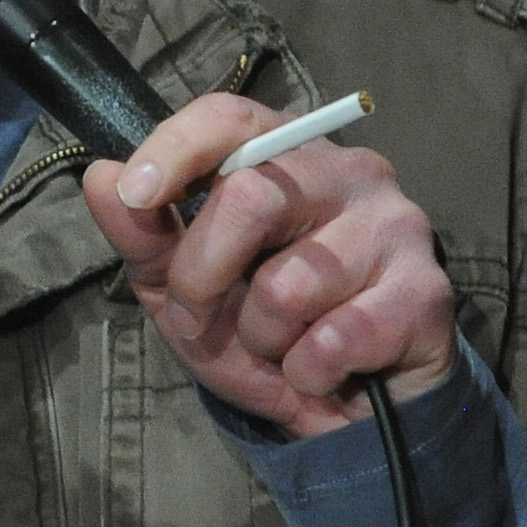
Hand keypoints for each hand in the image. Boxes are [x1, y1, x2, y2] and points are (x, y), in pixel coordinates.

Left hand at [78, 94, 458, 440]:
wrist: (344, 409)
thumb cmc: (263, 328)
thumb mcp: (182, 287)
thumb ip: (144, 235)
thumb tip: (101, 177)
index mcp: (287, 153)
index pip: (230, 117)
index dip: (175, 148)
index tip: (135, 193)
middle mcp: (349, 172)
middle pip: (251, 196)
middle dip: (202, 275)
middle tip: (198, 315)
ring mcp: (396, 227)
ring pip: (289, 284)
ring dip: (262, 337)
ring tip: (283, 342)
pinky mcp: (425, 291)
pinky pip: (332, 339)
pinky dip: (307, 371)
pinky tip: (326, 367)